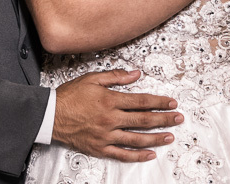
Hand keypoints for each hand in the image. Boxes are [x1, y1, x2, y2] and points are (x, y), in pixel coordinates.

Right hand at [53, 70, 181, 161]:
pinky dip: (138, 156)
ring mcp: (106, 135)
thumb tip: (135, 74)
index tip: (171, 103)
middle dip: (164, 119)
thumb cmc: (69, 96)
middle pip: (144, 120)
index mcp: (110, 100)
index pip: (141, 101)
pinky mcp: (100, 148)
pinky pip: (122, 154)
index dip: (159, 102)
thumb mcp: (91, 79)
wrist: (50, 115)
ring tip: (170, 136)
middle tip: (178, 119)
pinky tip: (150, 154)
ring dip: (156, 138)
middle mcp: (110, 118)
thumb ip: (115, 77)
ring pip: (137, 139)